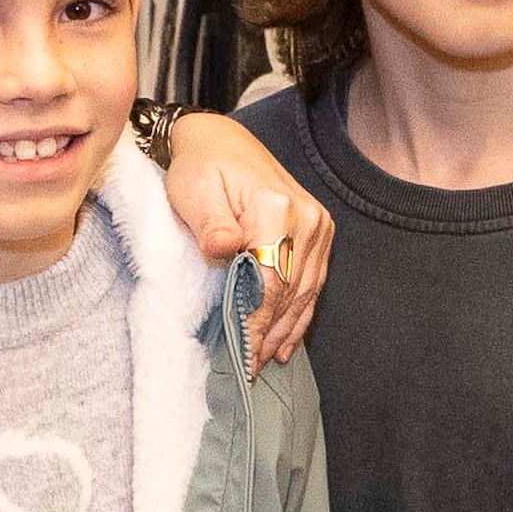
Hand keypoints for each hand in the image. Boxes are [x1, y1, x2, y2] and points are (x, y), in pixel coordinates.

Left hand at [162, 114, 334, 365]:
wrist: (221, 141)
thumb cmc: (200, 168)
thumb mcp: (194, 191)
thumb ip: (211, 224)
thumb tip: (222, 251)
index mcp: (276, 209)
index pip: (269, 283)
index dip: (256, 324)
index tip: (241, 356)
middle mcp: (306, 219)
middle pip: (290, 292)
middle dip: (268, 334)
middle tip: (248, 370)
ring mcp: (317, 225)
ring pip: (305, 292)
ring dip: (286, 331)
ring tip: (265, 362)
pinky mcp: (318, 231)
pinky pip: (312, 281)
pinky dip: (300, 314)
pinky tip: (287, 341)